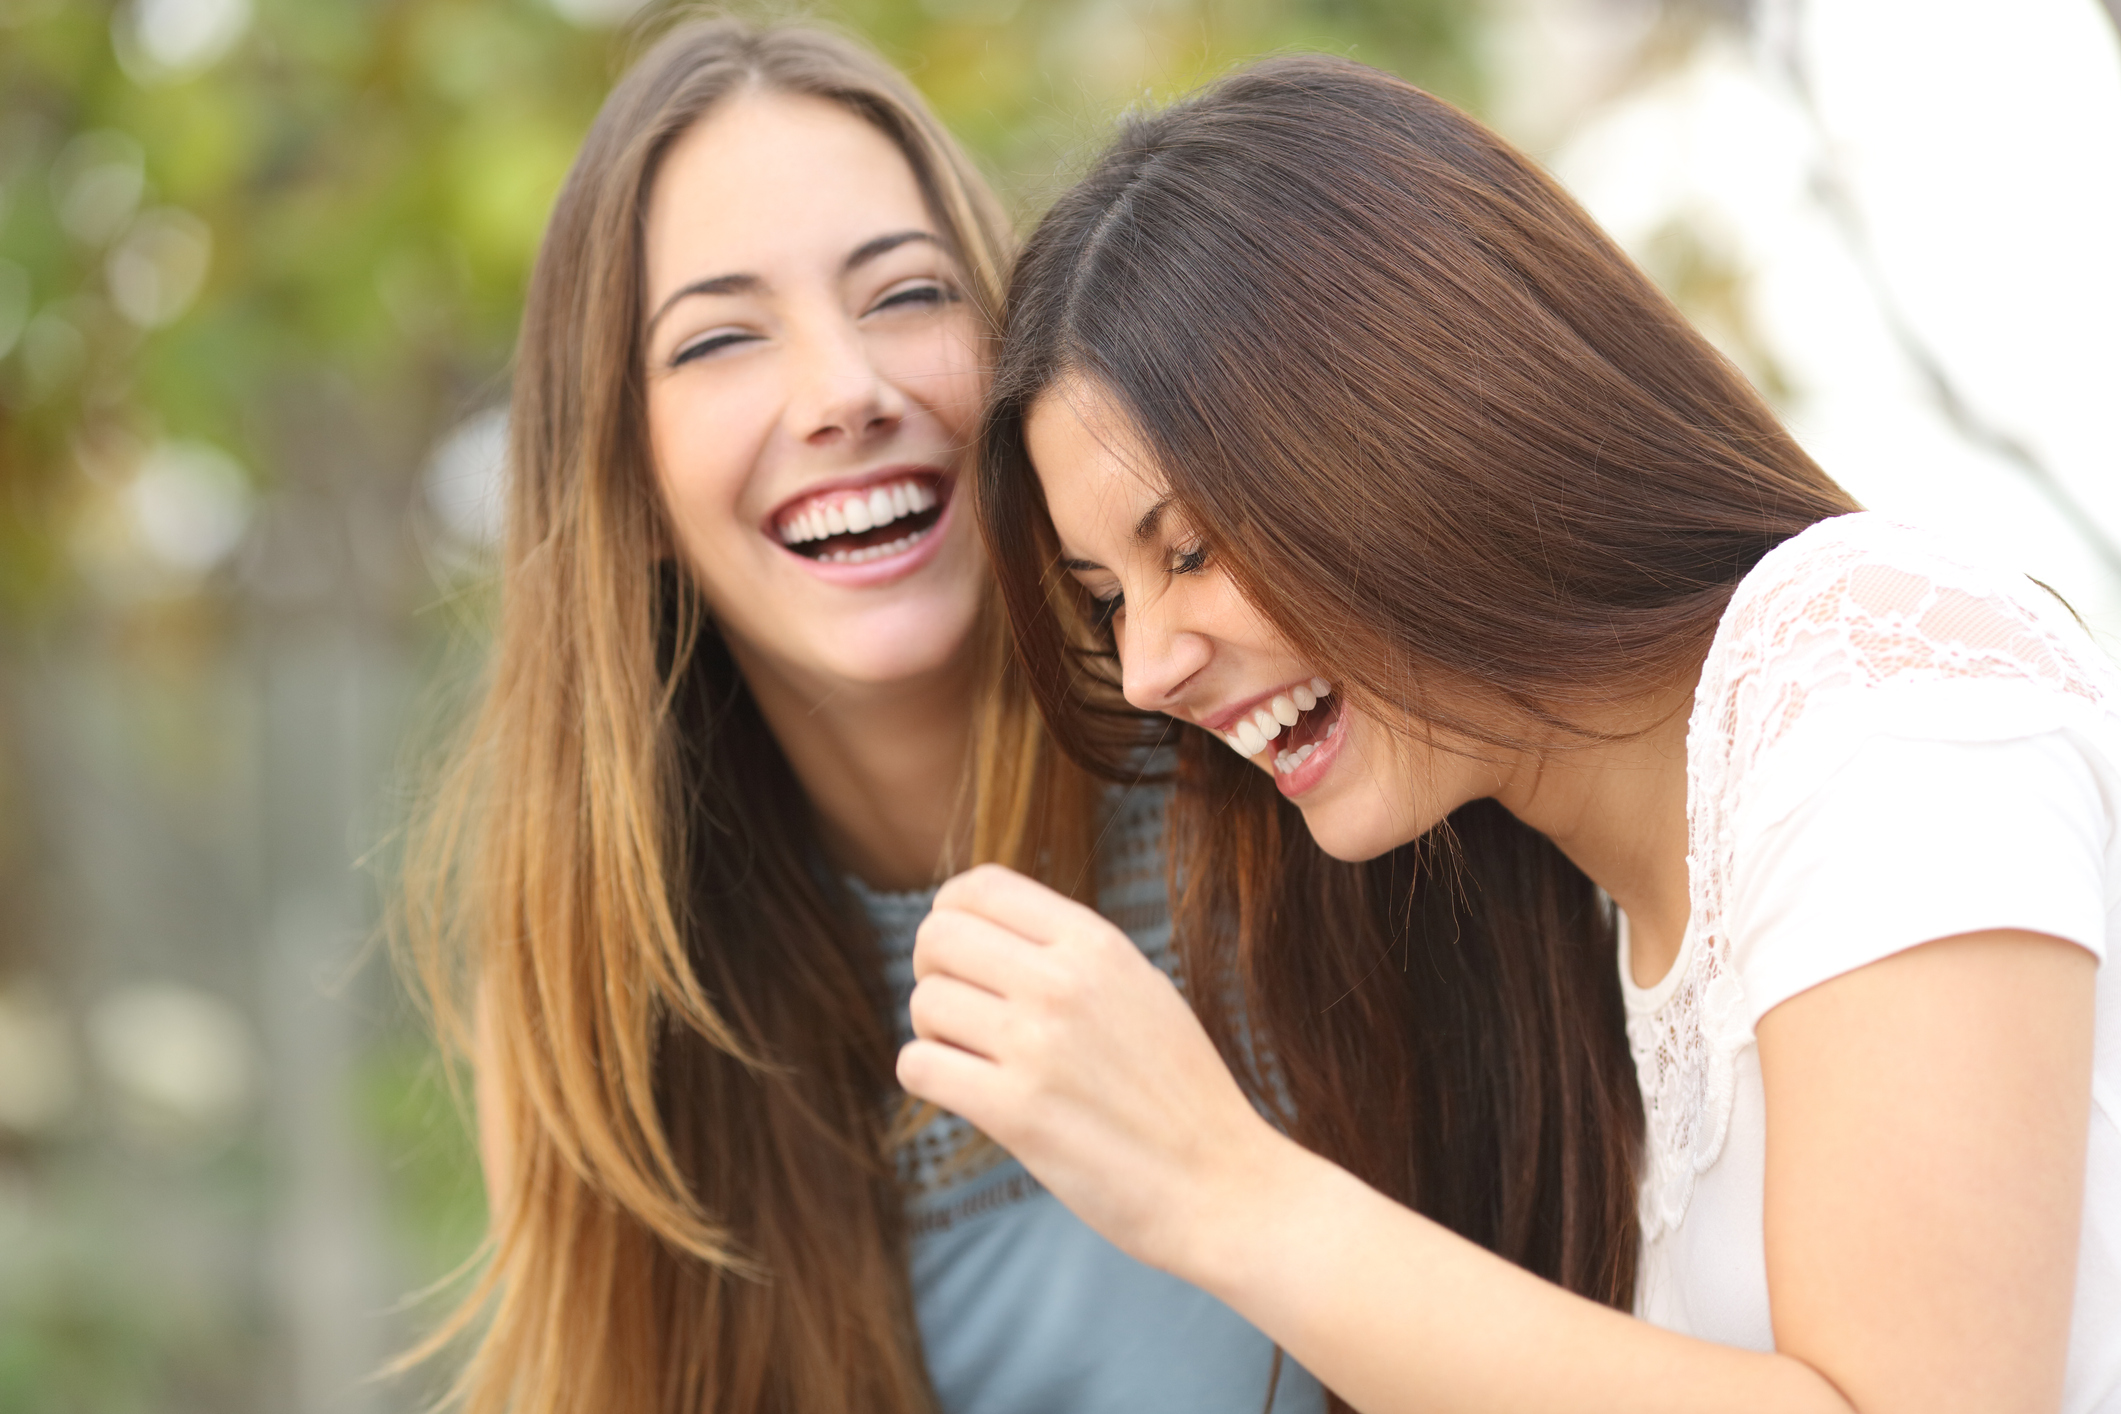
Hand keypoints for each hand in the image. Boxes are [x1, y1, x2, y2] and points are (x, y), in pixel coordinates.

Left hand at [896, 863, 1279, 1276]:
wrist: (1221, 1182)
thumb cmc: (1177, 1091)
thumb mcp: (1138, 989)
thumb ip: (1069, 953)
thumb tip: (982, 927)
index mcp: (1096, 943)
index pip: (979, 887)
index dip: (950, 916)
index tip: (960, 956)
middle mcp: (1064, 981)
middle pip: (937, 937)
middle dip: (932, 972)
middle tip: (961, 1013)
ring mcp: (1038, 1045)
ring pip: (924, 1003)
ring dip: (934, 1034)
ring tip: (975, 1060)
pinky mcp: (1016, 1112)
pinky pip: (919, 1067)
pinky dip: (929, 1080)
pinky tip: (967, 1094)